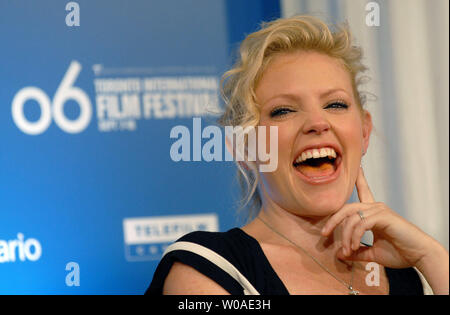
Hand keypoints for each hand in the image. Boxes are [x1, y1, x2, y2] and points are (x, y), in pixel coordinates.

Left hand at [321, 166, 437, 268]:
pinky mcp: (383, 216)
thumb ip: (356, 251)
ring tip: (347, 250)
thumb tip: (339, 254)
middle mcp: (375, 207)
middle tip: (325, 234)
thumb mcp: (372, 253)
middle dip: (333, 220)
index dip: (358, 178)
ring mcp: (379, 210)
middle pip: (346, 208)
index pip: (363, 191)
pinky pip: (361, 224)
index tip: (355, 166)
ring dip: (346, 235)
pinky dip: (354, 236)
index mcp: (373, 212)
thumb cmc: (399, 253)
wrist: (419, 256)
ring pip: (351, 218)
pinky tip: (355, 246)